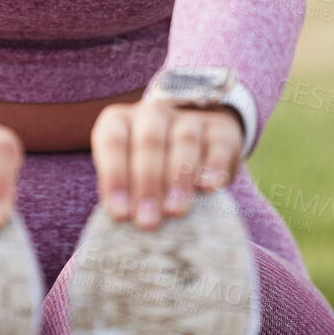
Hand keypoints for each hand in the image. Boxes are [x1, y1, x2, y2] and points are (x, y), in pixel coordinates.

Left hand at [90, 99, 243, 230]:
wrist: (194, 144)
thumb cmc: (148, 168)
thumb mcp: (127, 173)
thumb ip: (124, 191)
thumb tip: (126, 219)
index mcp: (120, 121)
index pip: (113, 142)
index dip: (115, 177)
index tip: (121, 214)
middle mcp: (152, 113)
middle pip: (150, 141)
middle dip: (148, 183)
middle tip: (148, 220)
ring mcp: (188, 119)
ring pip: (184, 141)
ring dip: (179, 178)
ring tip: (175, 210)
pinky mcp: (220, 131)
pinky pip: (218, 145)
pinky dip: (213, 167)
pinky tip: (209, 188)